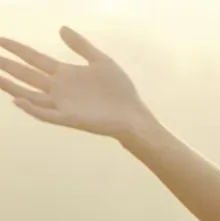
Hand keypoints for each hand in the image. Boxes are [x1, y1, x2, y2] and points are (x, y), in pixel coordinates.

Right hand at [0, 27, 149, 139]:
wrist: (132, 113)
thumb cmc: (119, 89)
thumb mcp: (101, 61)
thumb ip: (81, 46)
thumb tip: (61, 28)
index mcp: (65, 74)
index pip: (35, 59)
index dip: (17, 49)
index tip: (0, 40)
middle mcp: (59, 89)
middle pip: (27, 76)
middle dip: (8, 66)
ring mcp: (63, 105)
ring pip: (31, 96)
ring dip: (12, 88)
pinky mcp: (70, 119)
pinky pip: (47, 115)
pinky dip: (33, 109)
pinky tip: (19, 101)